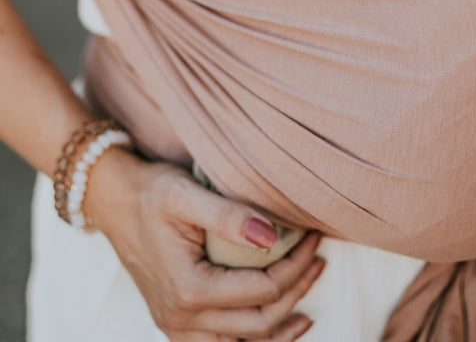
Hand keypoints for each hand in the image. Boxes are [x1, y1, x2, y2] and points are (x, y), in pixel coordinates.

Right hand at [84, 149, 323, 340]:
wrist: (112, 200)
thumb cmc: (150, 192)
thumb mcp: (187, 195)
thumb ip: (229, 216)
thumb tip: (273, 235)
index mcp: (188, 290)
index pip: (262, 290)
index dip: (296, 267)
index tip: (314, 238)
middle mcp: (181, 318)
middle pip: (258, 323)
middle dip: (295, 291)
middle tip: (319, 259)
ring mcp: (176, 326)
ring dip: (277, 330)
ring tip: (307, 310)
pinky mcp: (175, 322)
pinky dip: (250, 339)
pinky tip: (270, 326)